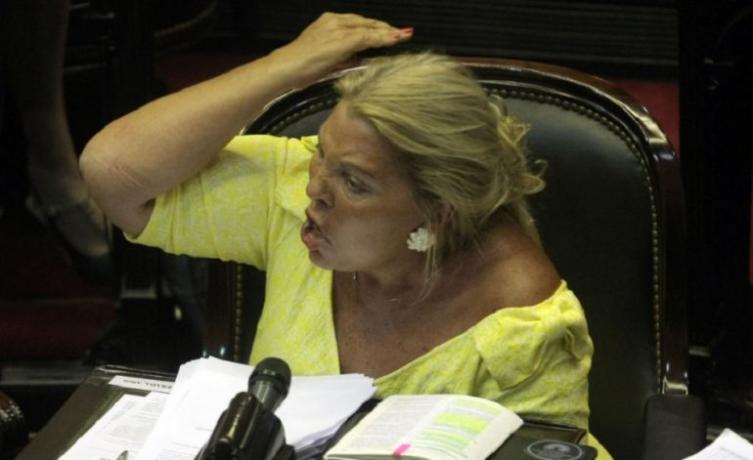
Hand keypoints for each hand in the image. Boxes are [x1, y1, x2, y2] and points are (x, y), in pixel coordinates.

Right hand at [270, 12, 412, 86]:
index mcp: (329, 22)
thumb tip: (359, 60)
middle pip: (367, 22)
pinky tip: (395, 40)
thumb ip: (344, 56)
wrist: (287, 68)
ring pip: (369, 27)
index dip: (376, 28)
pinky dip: (383, 38)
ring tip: (403, 35)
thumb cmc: (302, 67)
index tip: (391, 33)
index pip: (359, 23)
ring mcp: (338, 28)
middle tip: (404, 33)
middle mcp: (334, 21)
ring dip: (388, 32)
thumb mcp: (327, 58)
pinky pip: (368, 36)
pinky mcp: (342, 39)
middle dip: (387, 28)